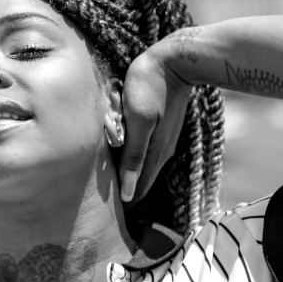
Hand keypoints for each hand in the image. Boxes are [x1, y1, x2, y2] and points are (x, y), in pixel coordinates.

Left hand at [119, 31, 196, 205]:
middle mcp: (161, 152)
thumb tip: (126, 194)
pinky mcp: (161, 128)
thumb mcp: (139, 121)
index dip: (124, 205)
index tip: (106, 220)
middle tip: (105, 211)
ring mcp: (163, 140)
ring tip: (112, 190)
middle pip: (141, 182)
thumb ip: (133, 156)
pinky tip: (124, 161)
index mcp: (154, 154)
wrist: (177, 61)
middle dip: (126, 195)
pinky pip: (145, 152)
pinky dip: (133, 162)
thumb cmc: (151, 86)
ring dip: (129, 179)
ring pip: (143, 167)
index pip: (137, 190)